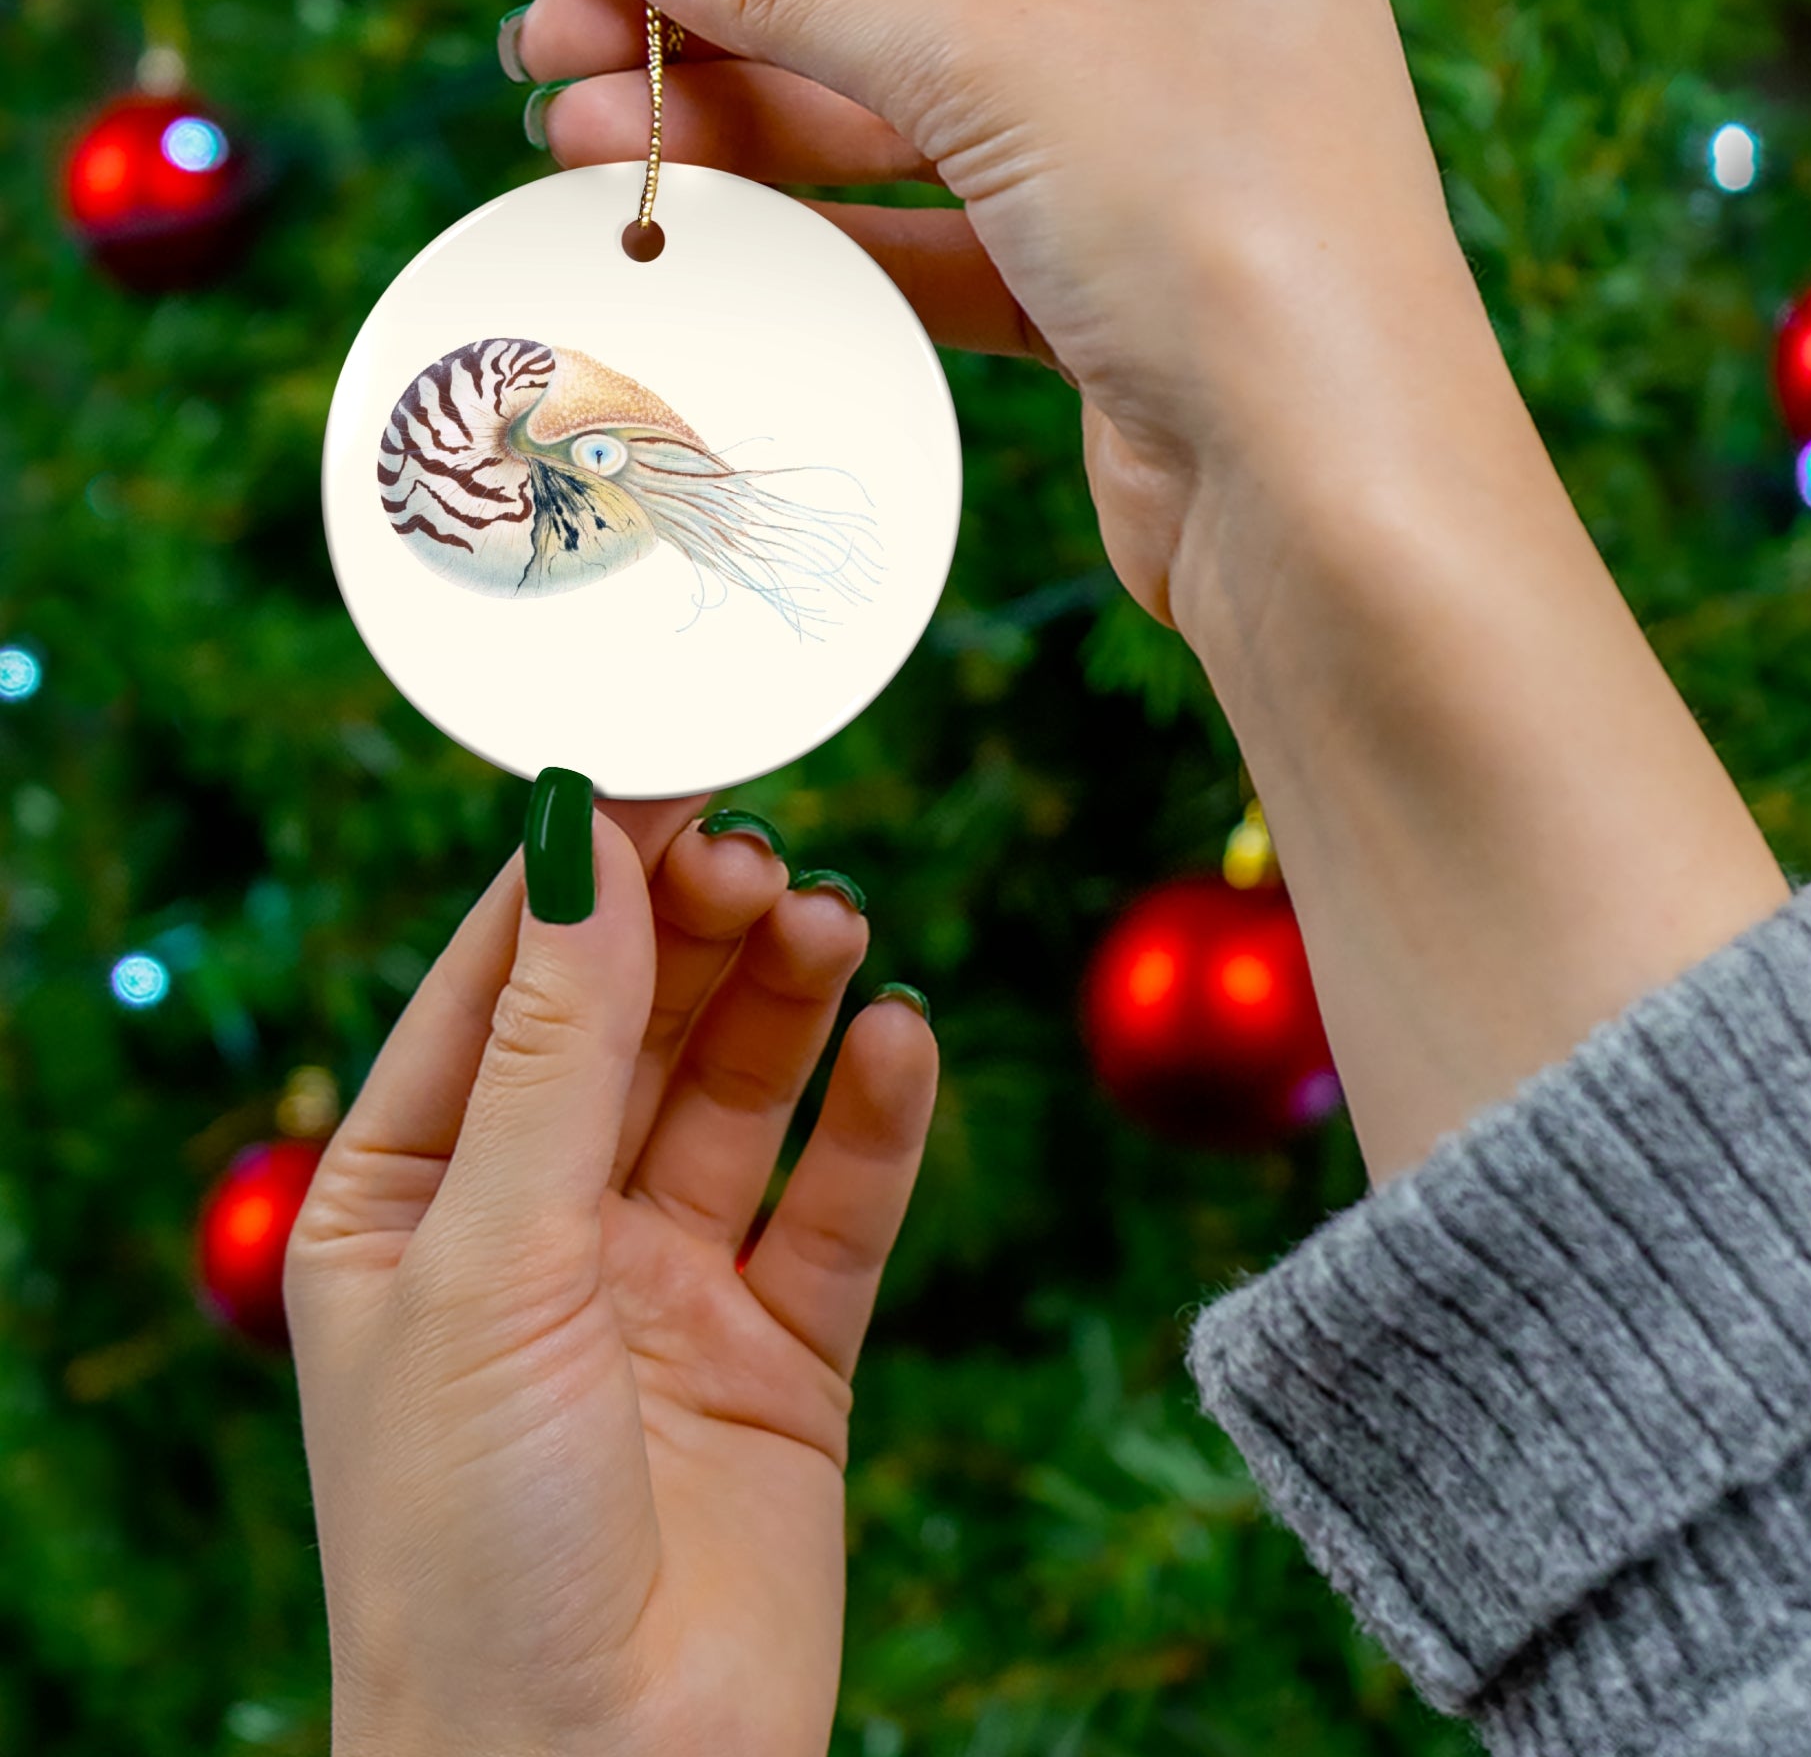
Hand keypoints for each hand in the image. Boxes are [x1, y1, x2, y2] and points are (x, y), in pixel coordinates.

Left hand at [286, 793, 937, 1756]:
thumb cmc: (470, 1542)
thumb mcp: (490, 1260)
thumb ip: (554, 1051)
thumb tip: (581, 845)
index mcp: (412, 1199)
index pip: (501, 986)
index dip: (582, 874)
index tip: (669, 767)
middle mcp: (539, 1227)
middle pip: (634, 1023)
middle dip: (695, 932)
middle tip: (764, 857)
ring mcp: (665, 1285)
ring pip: (739, 1094)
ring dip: (787, 1001)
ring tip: (834, 925)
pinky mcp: (782, 1350)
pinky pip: (838, 1203)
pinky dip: (874, 1119)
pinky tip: (900, 1043)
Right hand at [511, 0, 1492, 643]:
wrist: (1329, 506)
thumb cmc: (1225, 235)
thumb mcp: (1004, 65)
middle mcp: (1183, 8)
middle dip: (721, 18)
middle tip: (547, 50)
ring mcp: (1147, 155)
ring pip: (907, 117)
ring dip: (746, 130)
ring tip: (578, 142)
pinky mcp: (1109, 288)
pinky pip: (937, 233)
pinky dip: (823, 231)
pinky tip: (699, 227)